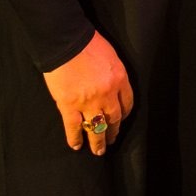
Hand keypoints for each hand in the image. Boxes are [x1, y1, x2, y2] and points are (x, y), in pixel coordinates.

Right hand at [43, 31, 133, 154]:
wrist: (67, 43)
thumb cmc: (89, 45)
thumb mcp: (111, 58)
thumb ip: (112, 74)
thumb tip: (110, 86)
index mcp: (120, 79)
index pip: (127, 102)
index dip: (124, 114)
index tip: (120, 120)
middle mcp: (107, 94)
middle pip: (114, 117)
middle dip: (113, 131)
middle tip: (111, 140)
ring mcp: (88, 102)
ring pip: (97, 127)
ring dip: (98, 141)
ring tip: (98, 151)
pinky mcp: (68, 106)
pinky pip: (73, 127)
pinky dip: (75, 138)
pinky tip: (76, 146)